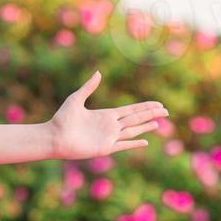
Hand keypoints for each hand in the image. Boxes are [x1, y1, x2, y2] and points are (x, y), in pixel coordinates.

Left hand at [48, 70, 167, 160]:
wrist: (54, 137)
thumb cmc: (62, 118)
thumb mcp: (76, 98)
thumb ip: (89, 87)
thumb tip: (98, 72)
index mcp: (106, 114)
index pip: (131, 110)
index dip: (145, 107)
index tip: (158, 104)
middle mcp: (110, 126)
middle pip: (136, 118)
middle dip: (151, 114)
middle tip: (166, 111)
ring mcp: (109, 137)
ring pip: (133, 131)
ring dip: (146, 127)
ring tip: (159, 123)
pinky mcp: (105, 148)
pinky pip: (123, 145)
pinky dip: (134, 143)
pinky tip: (145, 142)